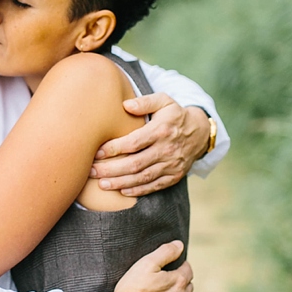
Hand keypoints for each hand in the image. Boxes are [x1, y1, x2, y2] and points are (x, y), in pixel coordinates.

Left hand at [90, 97, 208, 196]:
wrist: (200, 133)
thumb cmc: (174, 115)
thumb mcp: (164, 101)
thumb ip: (145, 102)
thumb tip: (125, 105)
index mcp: (161, 130)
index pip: (134, 142)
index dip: (114, 149)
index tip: (97, 152)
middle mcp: (166, 150)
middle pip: (135, 163)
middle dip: (111, 169)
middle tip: (92, 171)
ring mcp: (171, 165)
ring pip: (142, 177)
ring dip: (120, 182)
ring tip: (102, 183)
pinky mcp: (174, 176)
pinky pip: (154, 186)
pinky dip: (137, 190)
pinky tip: (121, 190)